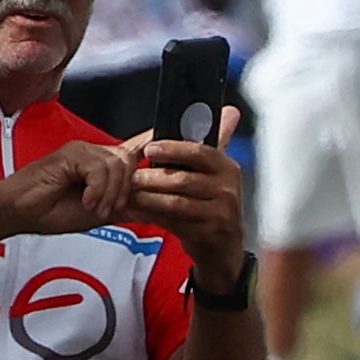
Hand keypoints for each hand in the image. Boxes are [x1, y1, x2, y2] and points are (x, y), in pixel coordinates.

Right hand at [0, 139, 144, 234]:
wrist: (22, 212)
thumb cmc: (54, 210)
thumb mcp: (101, 213)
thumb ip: (128, 208)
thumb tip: (157, 210)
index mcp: (104, 164)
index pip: (136, 149)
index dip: (154, 145)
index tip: (172, 149)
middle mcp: (96, 153)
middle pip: (130, 161)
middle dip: (125, 190)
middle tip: (109, 209)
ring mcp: (83, 150)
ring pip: (117, 165)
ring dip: (110, 193)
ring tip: (94, 208)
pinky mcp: (71, 153)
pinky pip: (98, 168)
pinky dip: (96, 189)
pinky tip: (85, 200)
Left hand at [127, 105, 247, 295]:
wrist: (224, 248)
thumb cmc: (214, 205)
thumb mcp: (218, 174)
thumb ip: (217, 142)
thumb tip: (228, 112)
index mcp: (228, 168)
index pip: (200, 152)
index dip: (173, 149)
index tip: (150, 149)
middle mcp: (228, 190)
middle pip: (183, 178)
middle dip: (153, 177)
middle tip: (132, 176)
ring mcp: (220, 213)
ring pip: (176, 201)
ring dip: (149, 197)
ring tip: (131, 194)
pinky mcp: (208, 233)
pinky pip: (173, 221)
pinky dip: (153, 216)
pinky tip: (140, 211)